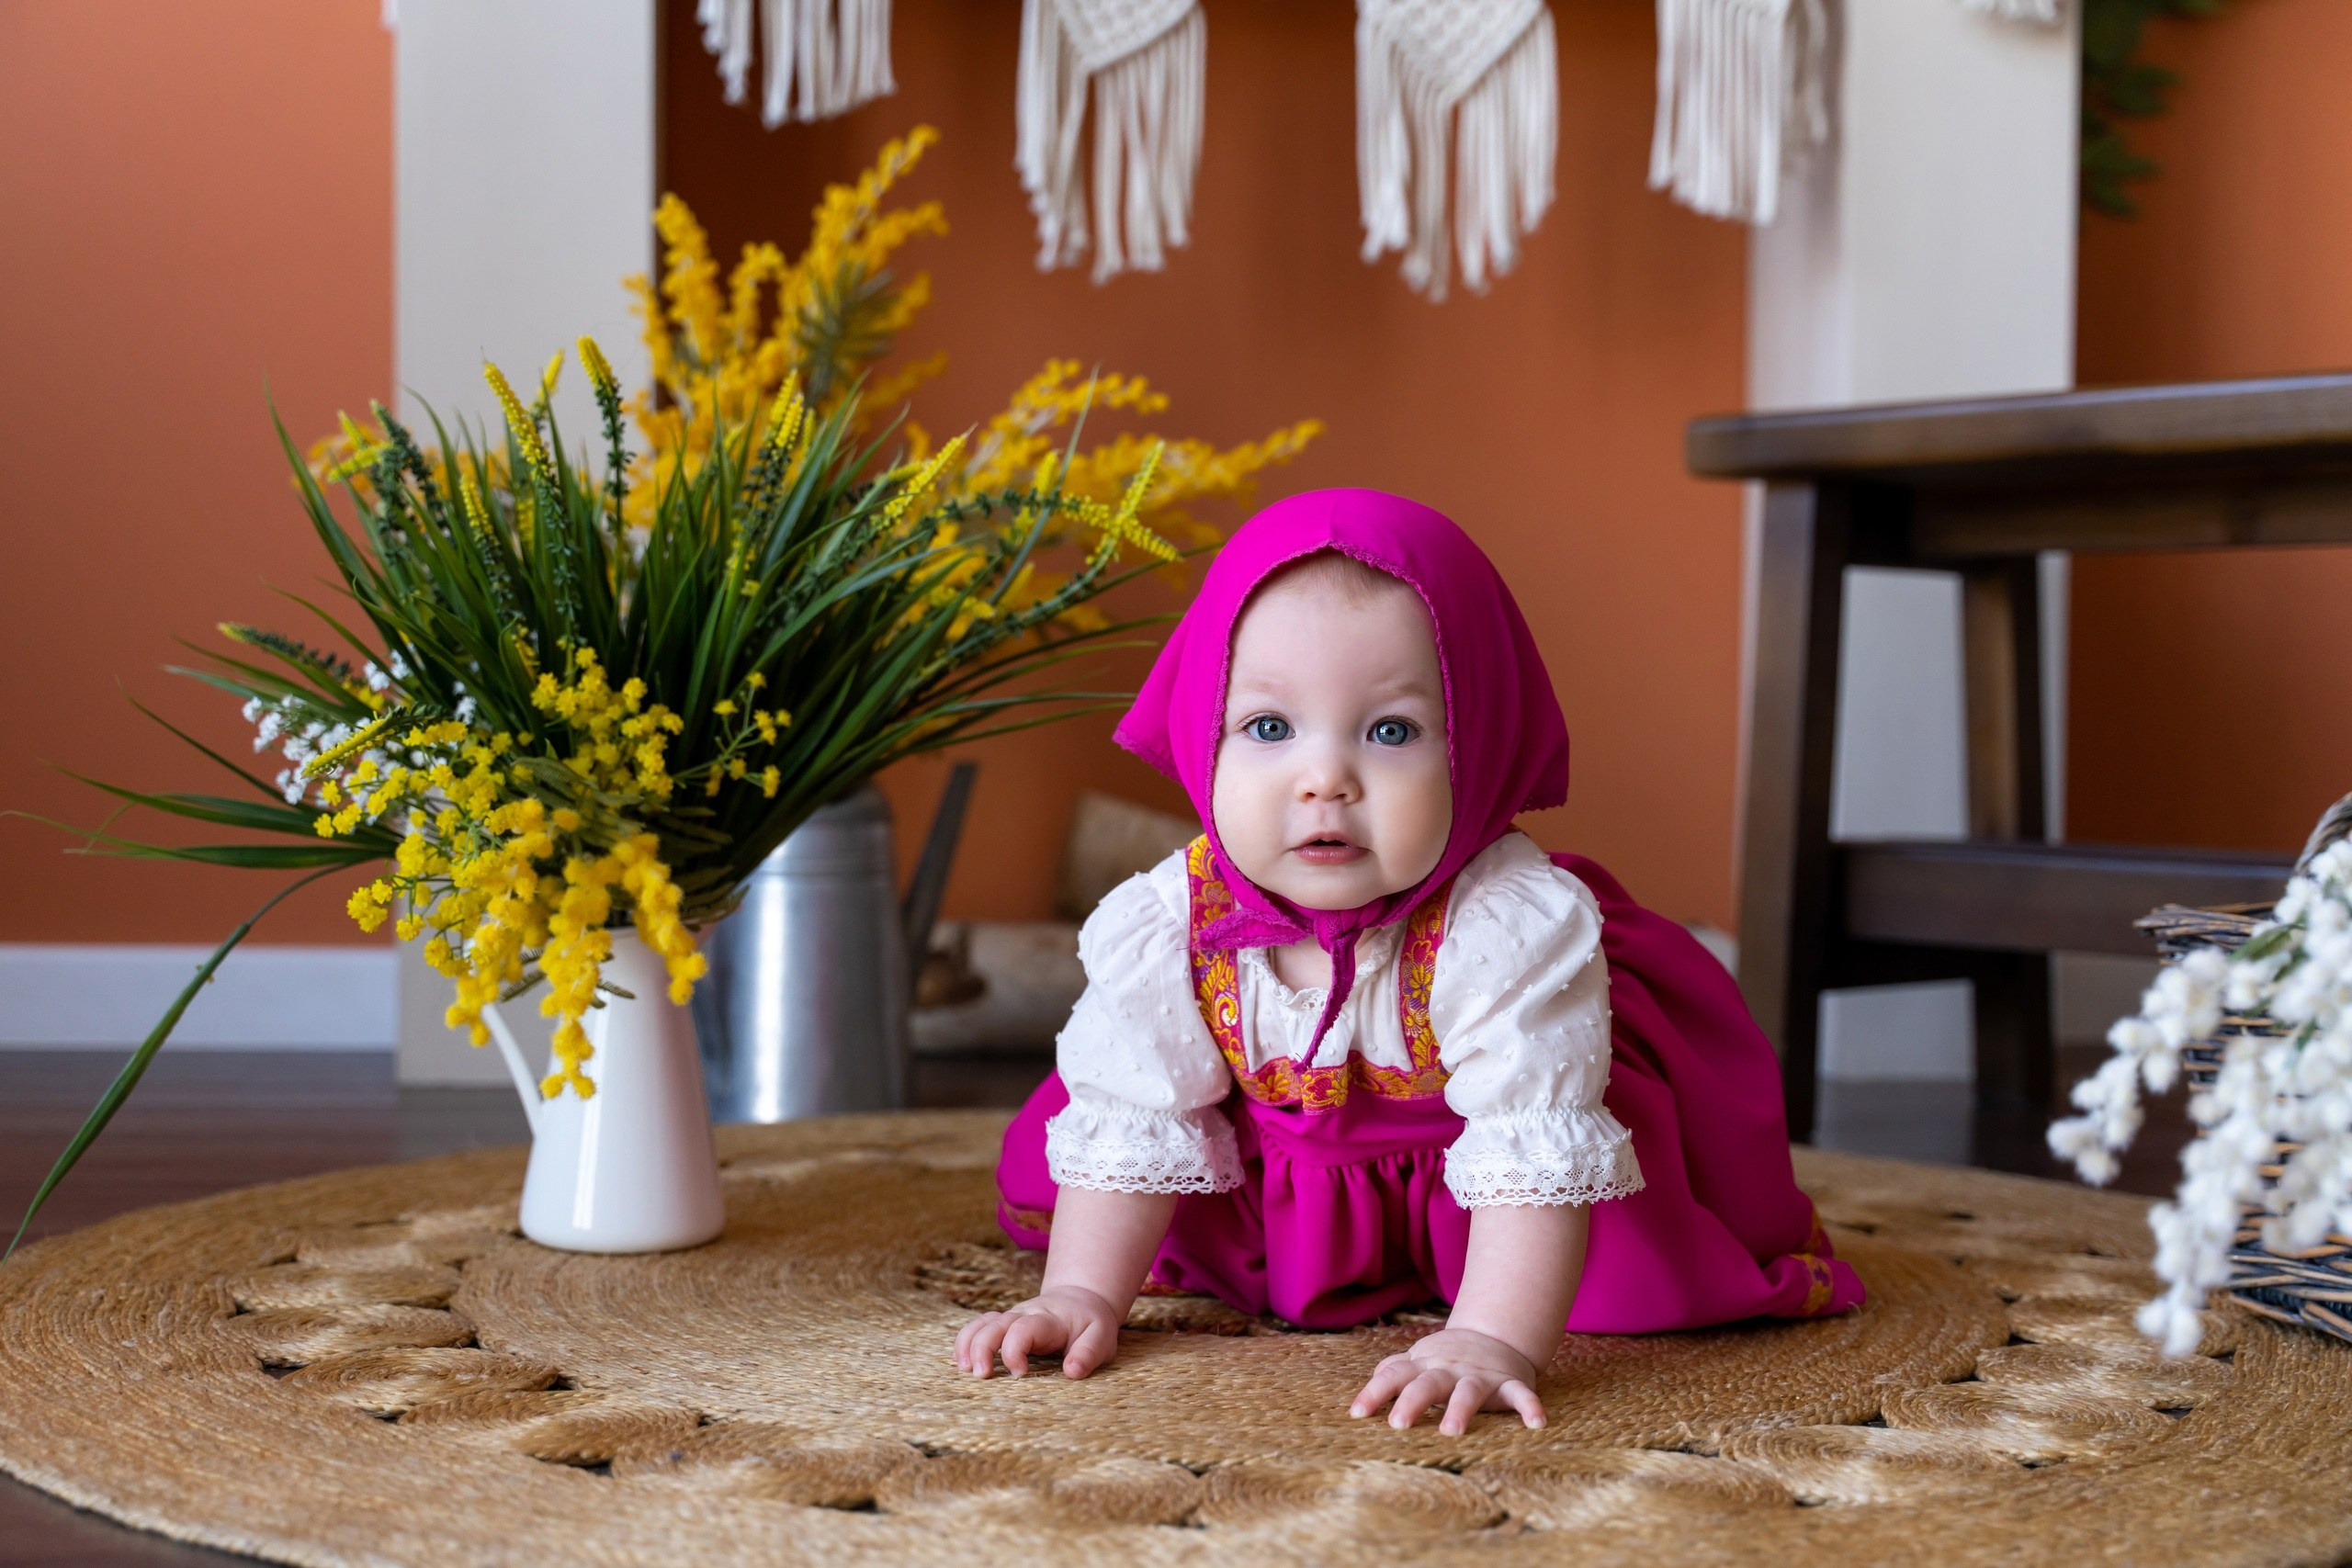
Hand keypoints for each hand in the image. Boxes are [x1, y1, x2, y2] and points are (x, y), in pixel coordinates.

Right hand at [953, 1286, 1123, 1379]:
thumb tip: (1072, 1372)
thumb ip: (1088, 1353)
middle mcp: (1024, 1315)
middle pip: (995, 1324)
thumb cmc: (1091, 1324)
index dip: (1015, 1350)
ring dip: (968, 1344)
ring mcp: (1011, 1318)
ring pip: (982, 1324)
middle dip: (983, 1348)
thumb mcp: (1101, 1337)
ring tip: (964, 1370)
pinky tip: (961, 1362)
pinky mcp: (1004, 1325)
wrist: (1081, 1300)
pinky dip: (966, 1341)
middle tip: (981, 1376)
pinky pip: (978, 1327)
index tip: (1019, 1374)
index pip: (1024, 1329)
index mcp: (1048, 1319)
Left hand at [1349, 1326, 1545, 1433]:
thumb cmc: (1448, 1358)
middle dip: (1412, 1402)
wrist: (1496, 1335)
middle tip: (1398, 1424)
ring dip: (1461, 1409)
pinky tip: (1537, 1423)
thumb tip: (1369, 1383)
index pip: (1395, 1376)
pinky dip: (1530, 1406)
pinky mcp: (1509, 1383)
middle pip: (1427, 1384)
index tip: (1357, 1414)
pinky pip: (1521, 1394)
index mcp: (1424, 1367)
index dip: (1375, 1393)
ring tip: (1451, 1431)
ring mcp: (1480, 1376)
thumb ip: (1395, 1370)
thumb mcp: (1420, 1359)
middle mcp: (1449, 1370)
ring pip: (1469, 1391)